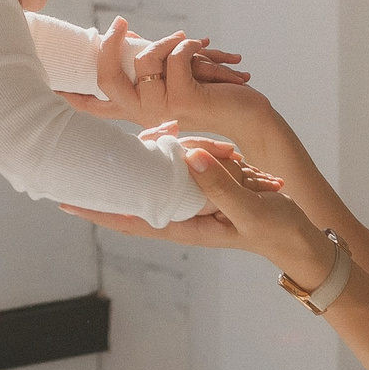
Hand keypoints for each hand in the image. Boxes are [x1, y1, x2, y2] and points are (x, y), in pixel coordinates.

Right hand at [62, 19, 248, 128]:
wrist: (250, 119)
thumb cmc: (214, 96)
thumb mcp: (178, 78)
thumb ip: (155, 63)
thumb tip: (134, 38)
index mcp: (138, 111)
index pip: (96, 107)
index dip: (71, 95)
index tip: (53, 87)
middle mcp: (144, 115)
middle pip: (105, 79)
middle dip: (109, 45)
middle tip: (120, 23)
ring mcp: (162, 110)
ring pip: (146, 58)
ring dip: (170, 41)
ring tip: (190, 42)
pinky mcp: (183, 101)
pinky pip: (175, 56)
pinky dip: (191, 45)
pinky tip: (207, 47)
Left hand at [64, 134, 327, 278]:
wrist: (302, 239)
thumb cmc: (276, 232)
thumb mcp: (250, 210)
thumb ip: (219, 186)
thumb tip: (187, 156)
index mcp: (186, 225)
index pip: (131, 220)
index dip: (98, 211)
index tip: (65, 201)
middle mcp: (184, 213)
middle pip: (137, 196)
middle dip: (112, 177)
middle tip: (83, 154)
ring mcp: (196, 200)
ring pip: (160, 174)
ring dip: (153, 154)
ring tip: (144, 133)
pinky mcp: (211, 186)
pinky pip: (186, 164)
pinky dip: (181, 147)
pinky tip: (178, 131)